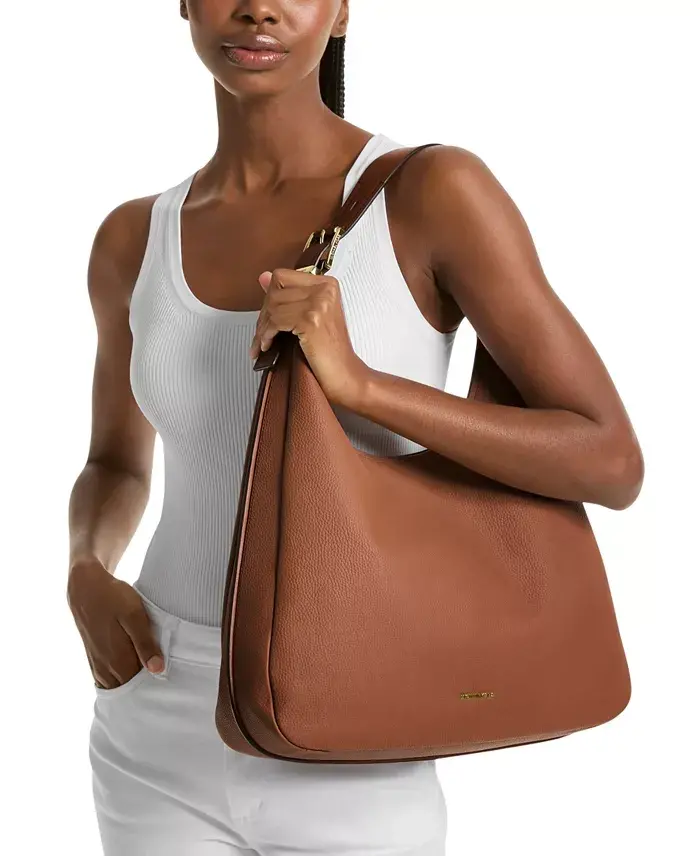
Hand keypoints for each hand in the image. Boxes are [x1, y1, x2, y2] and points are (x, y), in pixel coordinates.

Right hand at [67, 560, 164, 688]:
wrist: (86, 588)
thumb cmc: (113, 599)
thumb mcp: (134, 616)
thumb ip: (145, 644)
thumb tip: (157, 669)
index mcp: (118, 660)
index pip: (140, 687)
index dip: (155, 686)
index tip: (170, 681)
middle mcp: (106, 667)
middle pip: (130, 689)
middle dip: (146, 688)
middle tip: (166, 679)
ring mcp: (99, 665)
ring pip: (119, 684)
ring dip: (134, 683)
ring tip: (152, 673)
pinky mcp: (95, 659)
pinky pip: (109, 678)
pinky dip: (122, 678)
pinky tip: (135, 669)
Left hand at [249, 268, 369, 406]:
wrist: (345, 376)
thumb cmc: (330, 352)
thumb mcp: (309, 317)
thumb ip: (288, 297)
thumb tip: (262, 277)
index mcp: (326, 284)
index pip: (281, 277)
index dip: (269, 299)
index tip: (268, 318)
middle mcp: (324, 289)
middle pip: (274, 291)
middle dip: (263, 316)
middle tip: (262, 335)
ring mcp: (319, 303)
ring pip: (272, 307)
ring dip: (262, 329)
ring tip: (264, 343)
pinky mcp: (311, 320)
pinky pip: (275, 321)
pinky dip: (266, 335)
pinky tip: (268, 346)